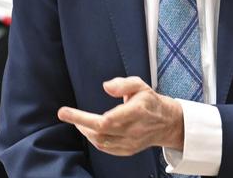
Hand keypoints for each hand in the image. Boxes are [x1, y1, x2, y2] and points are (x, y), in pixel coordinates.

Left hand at [58, 76, 183, 155]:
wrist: (167, 122)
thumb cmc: (151, 102)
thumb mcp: (140, 85)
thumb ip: (123, 84)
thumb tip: (105, 86)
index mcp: (136, 112)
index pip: (105, 119)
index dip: (83, 117)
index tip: (65, 111)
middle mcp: (133, 130)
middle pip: (100, 132)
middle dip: (80, 123)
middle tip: (66, 114)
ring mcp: (131, 142)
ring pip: (101, 142)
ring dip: (86, 131)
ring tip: (79, 121)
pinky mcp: (128, 150)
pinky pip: (106, 148)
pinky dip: (95, 140)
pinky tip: (90, 131)